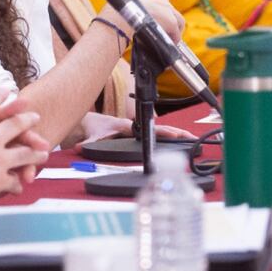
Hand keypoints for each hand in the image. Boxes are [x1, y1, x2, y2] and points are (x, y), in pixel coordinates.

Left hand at [75, 112, 195, 146]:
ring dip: (173, 134)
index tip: (177, 134)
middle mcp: (133, 127)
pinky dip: (166, 137)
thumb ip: (86, 143)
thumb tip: (79, 148)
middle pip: (158, 129)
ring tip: (190, 139)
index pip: (148, 128)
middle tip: (192, 137)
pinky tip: (176, 141)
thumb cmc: (91, 126)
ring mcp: (135, 129)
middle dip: (176, 132)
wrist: (87, 122)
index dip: (164, 132)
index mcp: (126, 126)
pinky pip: (153, 135)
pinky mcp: (135, 134)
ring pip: (158, 130)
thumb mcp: (89, 136)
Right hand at [99, 0, 183, 43]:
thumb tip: (129, 20)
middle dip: (166, 19)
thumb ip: (131, 7)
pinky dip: (174, 38)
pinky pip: (176, 31)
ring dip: (172, 29)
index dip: (156, 10)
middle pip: (168, 8)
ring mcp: (166, 7)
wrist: (119, 18)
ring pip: (176, 19)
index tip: (153, 18)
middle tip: (161, 30)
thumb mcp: (123, 4)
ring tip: (167, 39)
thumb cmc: (115, 14)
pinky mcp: (170, 20)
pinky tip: (169, 44)